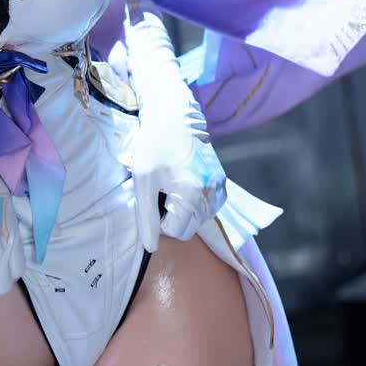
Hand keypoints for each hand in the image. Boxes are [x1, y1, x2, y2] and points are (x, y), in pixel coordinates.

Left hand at [118, 101, 226, 251]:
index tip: (150, 198)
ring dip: (180, 210)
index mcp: (193, 195)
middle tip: (159, 191)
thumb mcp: (142, 180)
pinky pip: (205, 209)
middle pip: (187, 230)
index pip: (174, 232)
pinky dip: (192, 203)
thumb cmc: (154, 145)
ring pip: (196, 221)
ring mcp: (220, 190)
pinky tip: (183, 183)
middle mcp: (212, 195)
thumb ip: (146, 216)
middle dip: (169, 217)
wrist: (174, 117)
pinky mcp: (223, 185)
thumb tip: (151, 248)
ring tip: (170, 184)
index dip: (156, 220)